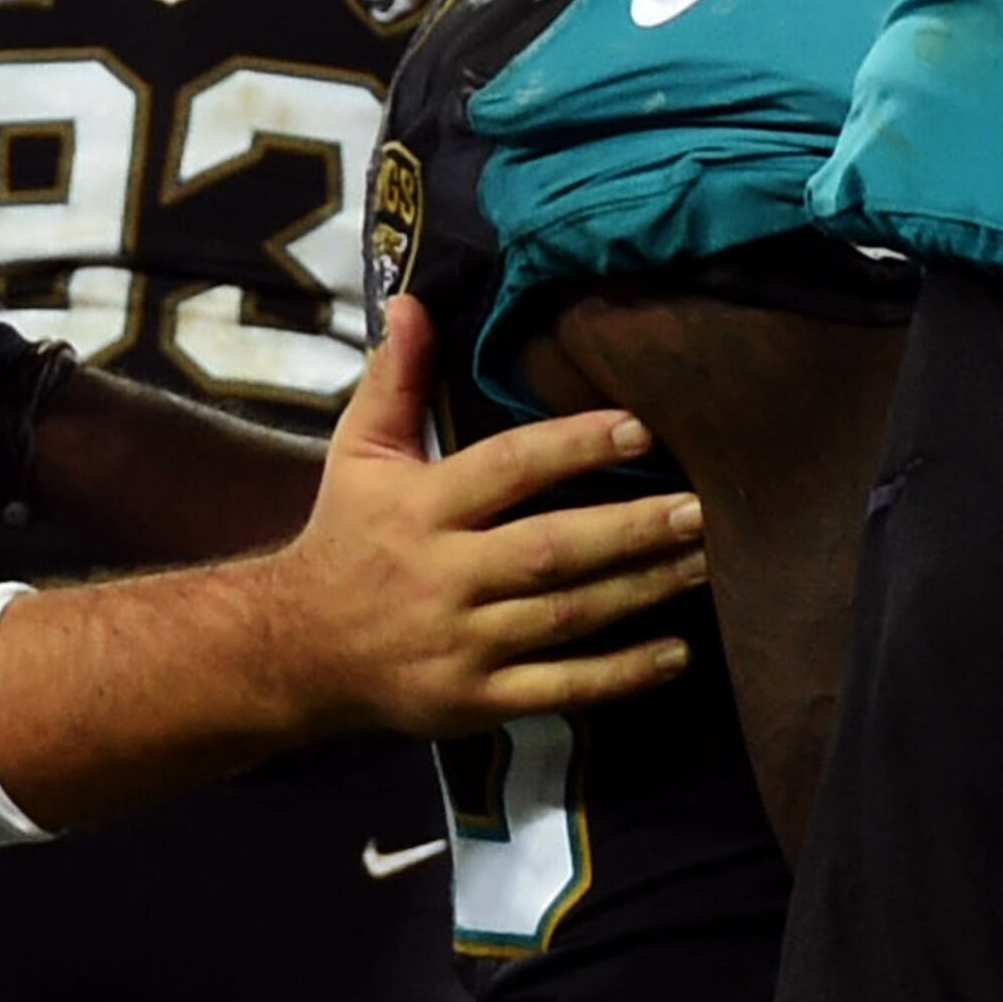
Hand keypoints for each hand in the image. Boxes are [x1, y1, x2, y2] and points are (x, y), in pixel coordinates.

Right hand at [256, 296, 704, 737]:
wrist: (296, 650)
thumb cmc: (344, 537)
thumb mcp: (358, 453)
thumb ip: (396, 378)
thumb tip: (414, 301)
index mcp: (420, 508)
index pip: (508, 469)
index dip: (576, 447)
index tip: (642, 429)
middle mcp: (443, 576)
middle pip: (552, 550)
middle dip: (632, 529)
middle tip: (702, 509)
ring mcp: (462, 644)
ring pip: (567, 617)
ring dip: (641, 590)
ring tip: (706, 564)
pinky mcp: (475, 700)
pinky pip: (560, 689)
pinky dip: (621, 675)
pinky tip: (676, 654)